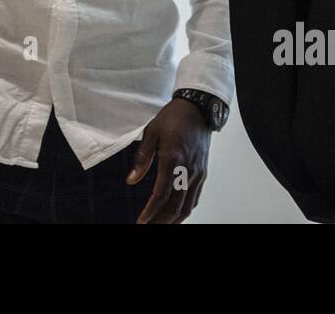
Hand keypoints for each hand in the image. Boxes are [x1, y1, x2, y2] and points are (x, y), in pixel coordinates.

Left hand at [126, 98, 210, 223]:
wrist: (199, 108)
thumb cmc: (174, 117)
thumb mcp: (151, 133)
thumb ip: (142, 159)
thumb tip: (131, 180)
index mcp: (172, 159)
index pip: (161, 194)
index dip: (150, 211)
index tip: (141, 222)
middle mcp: (187, 169)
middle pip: (175, 206)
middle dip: (160, 220)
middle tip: (148, 226)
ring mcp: (197, 172)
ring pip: (187, 206)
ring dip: (173, 219)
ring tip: (160, 225)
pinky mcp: (203, 172)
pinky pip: (195, 198)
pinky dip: (185, 210)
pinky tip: (176, 213)